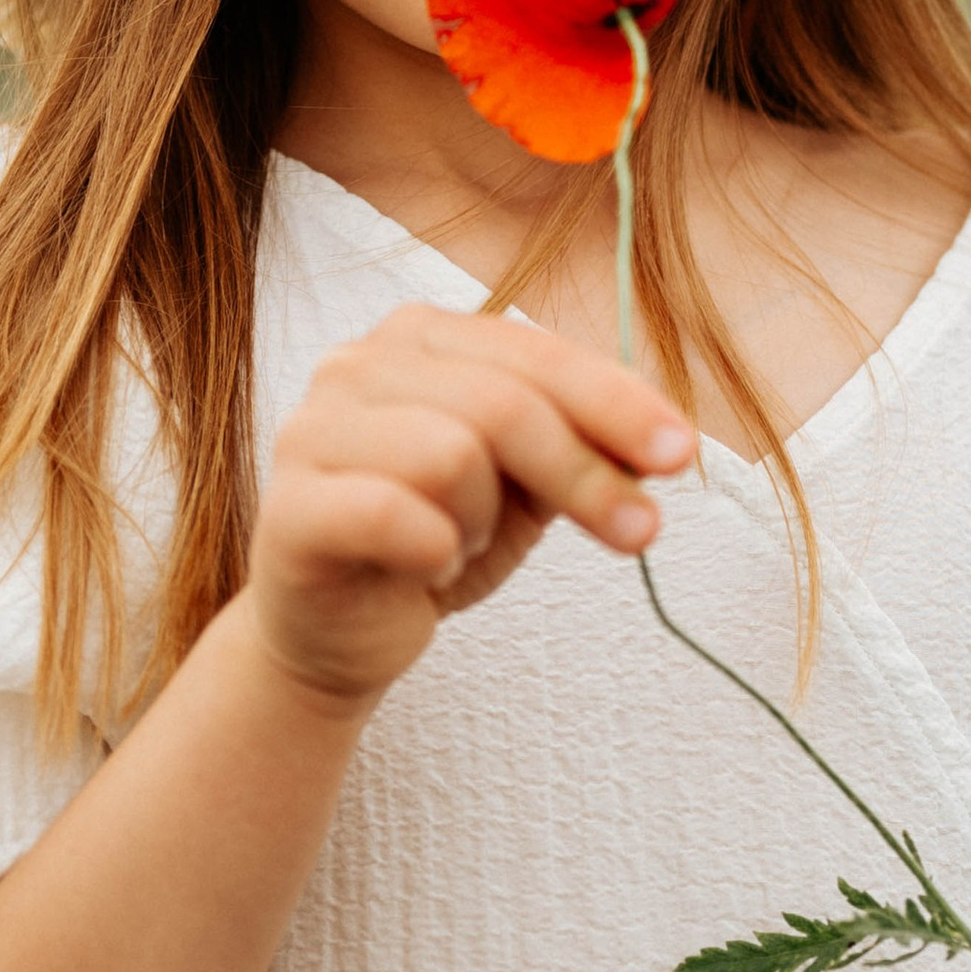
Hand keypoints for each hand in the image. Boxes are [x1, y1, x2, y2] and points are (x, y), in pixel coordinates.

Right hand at [248, 303, 695, 704]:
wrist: (339, 634)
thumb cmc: (434, 542)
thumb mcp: (527, 488)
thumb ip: (584, 446)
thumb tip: (666, 441)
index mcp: (420, 337)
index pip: (537, 354)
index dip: (617, 403)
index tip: (681, 456)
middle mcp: (357, 365)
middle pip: (504, 403)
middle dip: (585, 474)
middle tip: (638, 533)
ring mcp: (311, 432)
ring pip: (451, 453)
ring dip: (484, 521)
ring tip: (463, 546)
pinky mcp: (289, 510)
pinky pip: (388, 514)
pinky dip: (434, 548)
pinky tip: (432, 568)